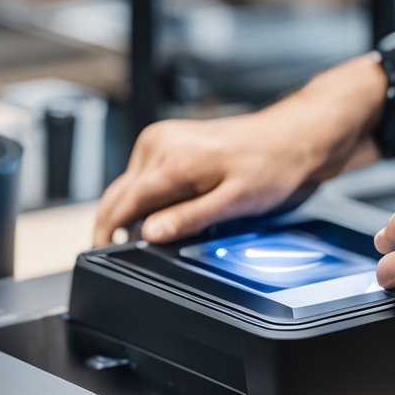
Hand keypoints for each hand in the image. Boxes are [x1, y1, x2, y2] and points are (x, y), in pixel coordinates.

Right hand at [93, 55, 386, 245]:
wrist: (292, 137)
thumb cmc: (271, 165)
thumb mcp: (233, 203)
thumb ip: (188, 219)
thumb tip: (150, 235)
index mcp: (171, 159)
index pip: (122, 203)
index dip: (107, 234)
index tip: (102, 257)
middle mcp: (159, 144)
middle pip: (119, 195)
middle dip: (112, 227)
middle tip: (116, 256)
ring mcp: (161, 139)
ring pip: (129, 187)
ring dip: (130, 213)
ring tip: (147, 238)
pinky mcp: (167, 140)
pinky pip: (144, 176)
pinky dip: (145, 198)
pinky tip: (162, 214)